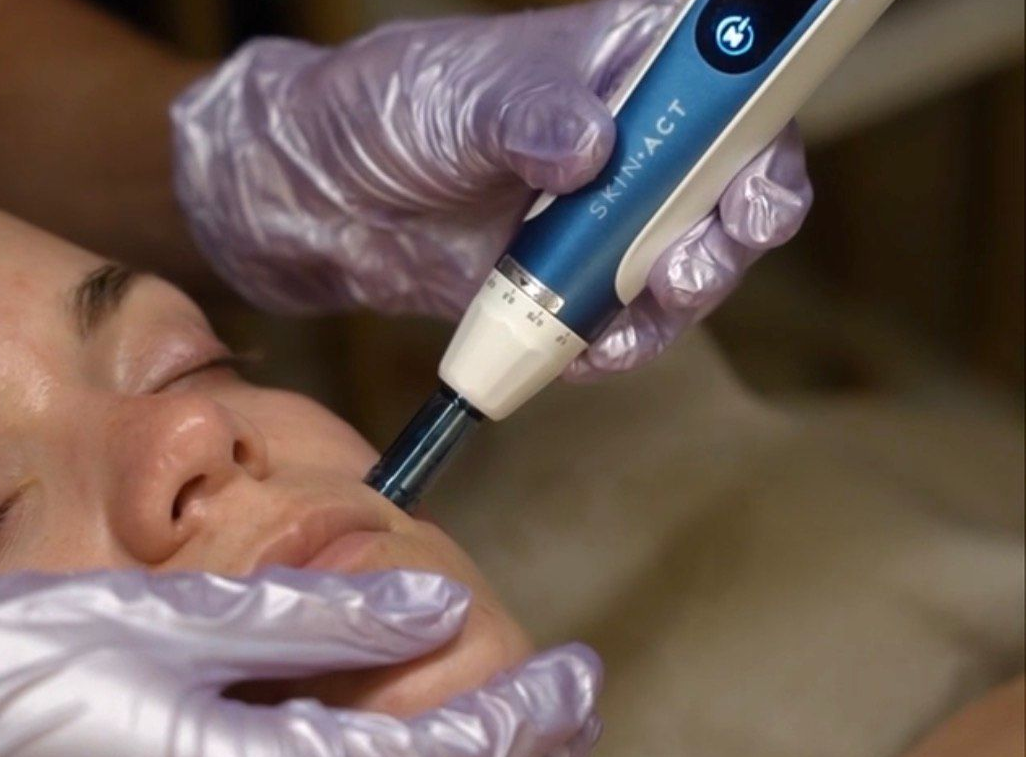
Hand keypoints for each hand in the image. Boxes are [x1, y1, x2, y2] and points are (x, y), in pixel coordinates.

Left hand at [172, 0, 811, 376]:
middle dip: (728, 237)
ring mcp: (614, 217)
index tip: (750, 174)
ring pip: (689, 264)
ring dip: (673, 306)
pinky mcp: (580, 283)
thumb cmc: (392, 110)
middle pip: (737, 184)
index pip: (734, 75)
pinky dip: (611, 346)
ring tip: (621, 330)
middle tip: (684, 272)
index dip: (763, 119)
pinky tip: (581, 355)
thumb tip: (590, 147)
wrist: (333, 199)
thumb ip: (527, 114)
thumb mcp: (458, 95)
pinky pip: (623, 322)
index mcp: (631, 60)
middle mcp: (641, 138)